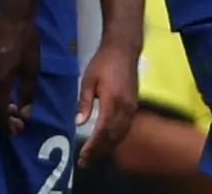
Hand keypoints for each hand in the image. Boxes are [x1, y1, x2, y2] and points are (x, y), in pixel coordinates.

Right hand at [0, 4, 41, 128]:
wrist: (12, 14)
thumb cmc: (26, 40)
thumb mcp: (32, 68)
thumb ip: (28, 93)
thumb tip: (24, 114)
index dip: (6, 124)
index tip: (15, 131)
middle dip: (0, 117)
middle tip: (16, 122)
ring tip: (11, 109)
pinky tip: (3, 93)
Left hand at [75, 41, 137, 164]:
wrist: (124, 49)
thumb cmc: (103, 62)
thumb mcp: (88, 79)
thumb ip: (84, 102)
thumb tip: (78, 123)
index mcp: (113, 101)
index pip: (103, 131)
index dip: (93, 146)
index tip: (83, 156)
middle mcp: (125, 108)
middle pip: (113, 137)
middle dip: (99, 151)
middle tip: (85, 162)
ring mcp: (132, 108)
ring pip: (121, 135)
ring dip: (108, 148)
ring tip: (94, 156)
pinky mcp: (134, 106)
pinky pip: (126, 128)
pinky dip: (116, 139)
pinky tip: (107, 143)